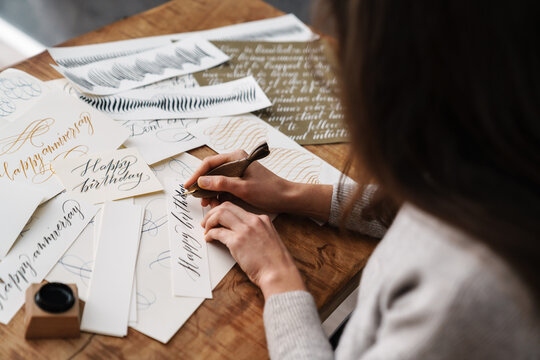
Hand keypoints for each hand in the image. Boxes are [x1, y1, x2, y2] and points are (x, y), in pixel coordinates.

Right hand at [185, 150, 333, 220]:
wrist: (285, 198)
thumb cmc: (268, 190)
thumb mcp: (242, 188)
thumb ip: (220, 183)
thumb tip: (201, 182)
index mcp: (236, 157)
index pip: (209, 163)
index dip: (196, 175)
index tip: (188, 186)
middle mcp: (235, 161)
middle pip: (211, 172)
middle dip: (203, 186)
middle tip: (198, 199)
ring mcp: (237, 171)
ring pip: (216, 181)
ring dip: (211, 193)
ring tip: (209, 205)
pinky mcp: (240, 181)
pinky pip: (224, 186)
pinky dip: (219, 195)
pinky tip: (217, 204)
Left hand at [202, 200, 305, 298]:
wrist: (279, 273)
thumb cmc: (275, 262)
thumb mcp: (268, 238)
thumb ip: (256, 231)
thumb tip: (238, 233)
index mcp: (262, 219)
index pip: (237, 208)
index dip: (223, 211)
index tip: (216, 217)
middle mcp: (253, 220)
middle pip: (226, 207)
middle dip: (212, 213)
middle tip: (206, 222)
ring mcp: (245, 230)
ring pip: (220, 214)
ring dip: (209, 221)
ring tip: (206, 230)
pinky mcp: (237, 241)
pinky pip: (217, 232)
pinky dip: (210, 234)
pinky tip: (209, 239)